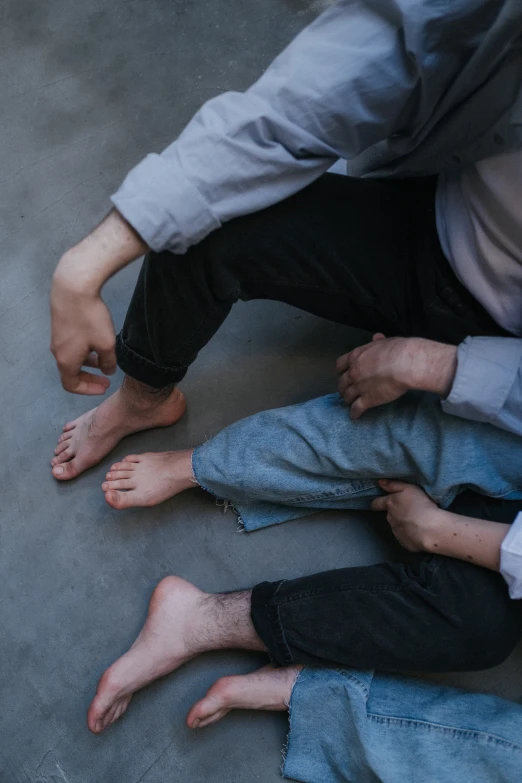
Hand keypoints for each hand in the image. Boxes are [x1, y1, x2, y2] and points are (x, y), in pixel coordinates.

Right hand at [50, 268, 115, 394]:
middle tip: (106, 378)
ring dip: (88, 362)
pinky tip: (97, 341)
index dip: (88, 390)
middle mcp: (57, 351)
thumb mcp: (106, 344)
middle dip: (89, 377)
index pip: (71, 385)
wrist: (73, 287)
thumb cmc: (90, 318)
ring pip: (72, 357)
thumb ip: (108, 362)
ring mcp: (57, 337)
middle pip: (71, 372)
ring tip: (105, 360)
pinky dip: (84, 350)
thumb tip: (107, 370)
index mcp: (66, 360)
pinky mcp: (60, 325)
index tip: (104, 386)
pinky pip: (71, 345)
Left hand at [336, 334, 456, 418]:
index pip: (340, 365)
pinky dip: (354, 413)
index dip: (341, 371)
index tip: (343, 374)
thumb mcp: (385, 342)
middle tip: (346, 390)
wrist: (405, 364)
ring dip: (347, 400)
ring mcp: (359, 387)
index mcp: (356, 357)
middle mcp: (354, 372)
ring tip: (350, 402)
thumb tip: (376, 337)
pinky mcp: (368, 400)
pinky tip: (354, 416)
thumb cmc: (398, 350)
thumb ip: (378, 342)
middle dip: (343, 387)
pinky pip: (357, 408)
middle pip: (341, 382)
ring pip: (347, 396)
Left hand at [371, 479, 440, 551]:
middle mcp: (390, 518)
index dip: (376, 503)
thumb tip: (380, 482)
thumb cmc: (420, 504)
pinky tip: (419, 532)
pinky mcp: (404, 543)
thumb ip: (393, 485)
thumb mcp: (408, 488)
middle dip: (396, 513)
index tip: (377, 504)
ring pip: (397, 526)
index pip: (376, 504)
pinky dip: (410, 534)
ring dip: (403, 524)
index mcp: (390, 504)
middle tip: (409, 511)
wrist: (430, 529)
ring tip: (417, 522)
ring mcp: (396, 532)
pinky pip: (405, 537)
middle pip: (389, 515)